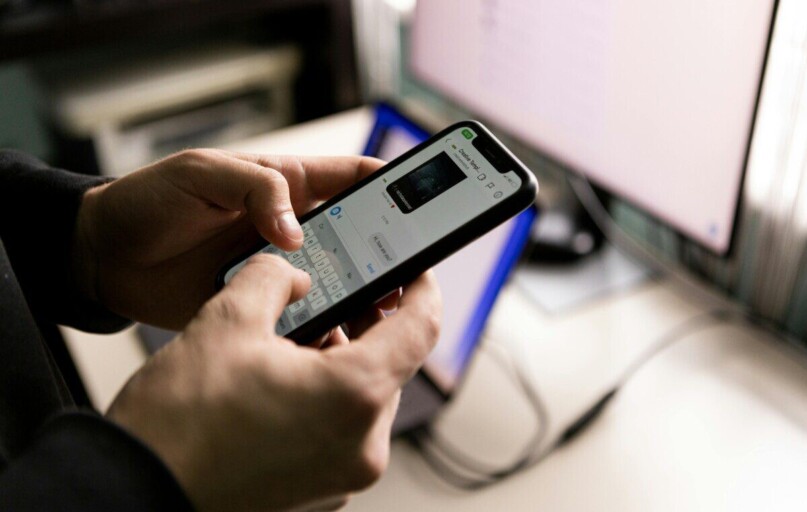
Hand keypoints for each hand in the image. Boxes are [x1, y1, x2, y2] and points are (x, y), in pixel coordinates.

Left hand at [74, 149, 383, 329]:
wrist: (106, 258)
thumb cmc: (151, 201)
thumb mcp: (203, 173)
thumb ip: (257, 189)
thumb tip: (297, 232)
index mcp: (289, 185)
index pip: (357, 178)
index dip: (396, 185)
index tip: (426, 203)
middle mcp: (294, 227)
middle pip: (361, 238)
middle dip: (390, 254)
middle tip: (409, 277)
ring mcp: (280, 269)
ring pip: (340, 281)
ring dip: (362, 297)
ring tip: (380, 316)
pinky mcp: (262, 305)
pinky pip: (304, 316)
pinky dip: (323, 329)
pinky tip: (335, 342)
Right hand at [106, 254, 441, 511]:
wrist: (133, 492)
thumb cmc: (177, 426)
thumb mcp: (226, 323)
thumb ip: (273, 279)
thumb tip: (292, 274)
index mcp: (353, 397)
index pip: (420, 328)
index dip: (421, 289)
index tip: (414, 270)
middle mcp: (360, 445)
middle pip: (390, 364)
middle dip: (364, 326)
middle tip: (332, 298)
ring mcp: (342, 476)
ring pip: (363, 399)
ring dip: (338, 363)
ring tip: (290, 341)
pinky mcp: (319, 491)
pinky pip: (340, 431)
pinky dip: (323, 401)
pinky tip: (280, 384)